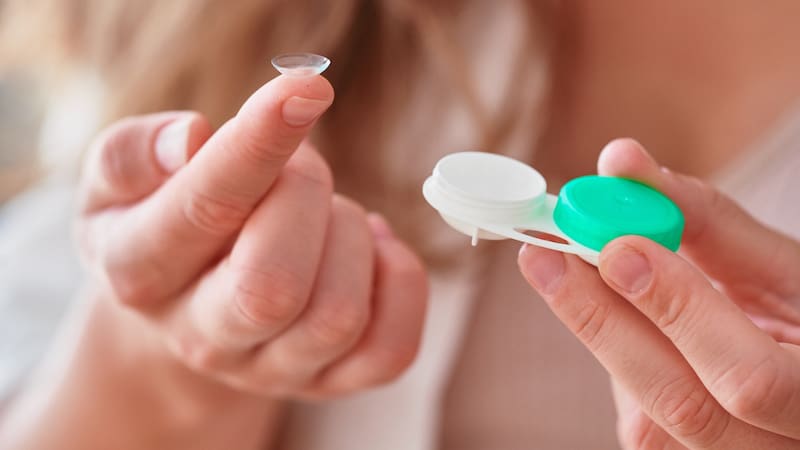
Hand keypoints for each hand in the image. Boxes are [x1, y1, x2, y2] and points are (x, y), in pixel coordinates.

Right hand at [77, 74, 427, 399]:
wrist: (183, 307)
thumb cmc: (159, 224)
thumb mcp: (118, 181)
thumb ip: (136, 153)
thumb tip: (192, 140)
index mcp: (140, 273)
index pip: (205, 212)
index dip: (259, 146)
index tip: (307, 88)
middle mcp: (203, 337)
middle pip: (273, 286)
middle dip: (306, 196)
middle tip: (298, 168)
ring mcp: (272, 369)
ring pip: (338, 315)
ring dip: (350, 235)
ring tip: (324, 213)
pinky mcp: (332, 382)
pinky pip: (391, 349)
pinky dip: (400, 282)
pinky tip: (369, 249)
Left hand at [518, 139, 799, 448]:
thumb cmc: (799, 308)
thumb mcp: (776, 263)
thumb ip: (702, 216)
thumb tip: (620, 161)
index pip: (750, 377)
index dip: (679, 312)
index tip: (617, 247)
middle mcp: (779, 448)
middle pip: (681, 408)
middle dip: (604, 324)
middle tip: (544, 257)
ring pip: (647, 419)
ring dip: (604, 335)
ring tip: (570, 271)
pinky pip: (637, 418)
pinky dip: (618, 355)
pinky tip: (618, 317)